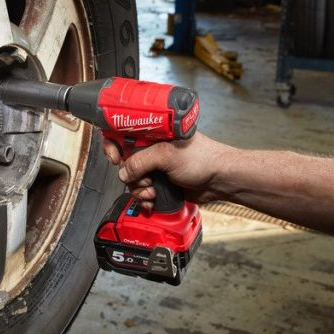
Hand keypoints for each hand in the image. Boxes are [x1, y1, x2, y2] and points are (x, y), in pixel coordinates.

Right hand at [102, 132, 228, 210]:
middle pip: (126, 162)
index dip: (114, 145)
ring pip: (133, 180)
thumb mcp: (167, 155)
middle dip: (131, 175)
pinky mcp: (161, 183)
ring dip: (139, 189)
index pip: (124, 133)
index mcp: (153, 134)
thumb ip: (141, 161)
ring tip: (153, 191)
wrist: (219, 180)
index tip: (114, 157)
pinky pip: (143, 192)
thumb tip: (123, 172)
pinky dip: (145, 198)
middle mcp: (153, 149)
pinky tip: (153, 200)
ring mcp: (157, 167)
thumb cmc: (203, 158)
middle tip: (144, 178)